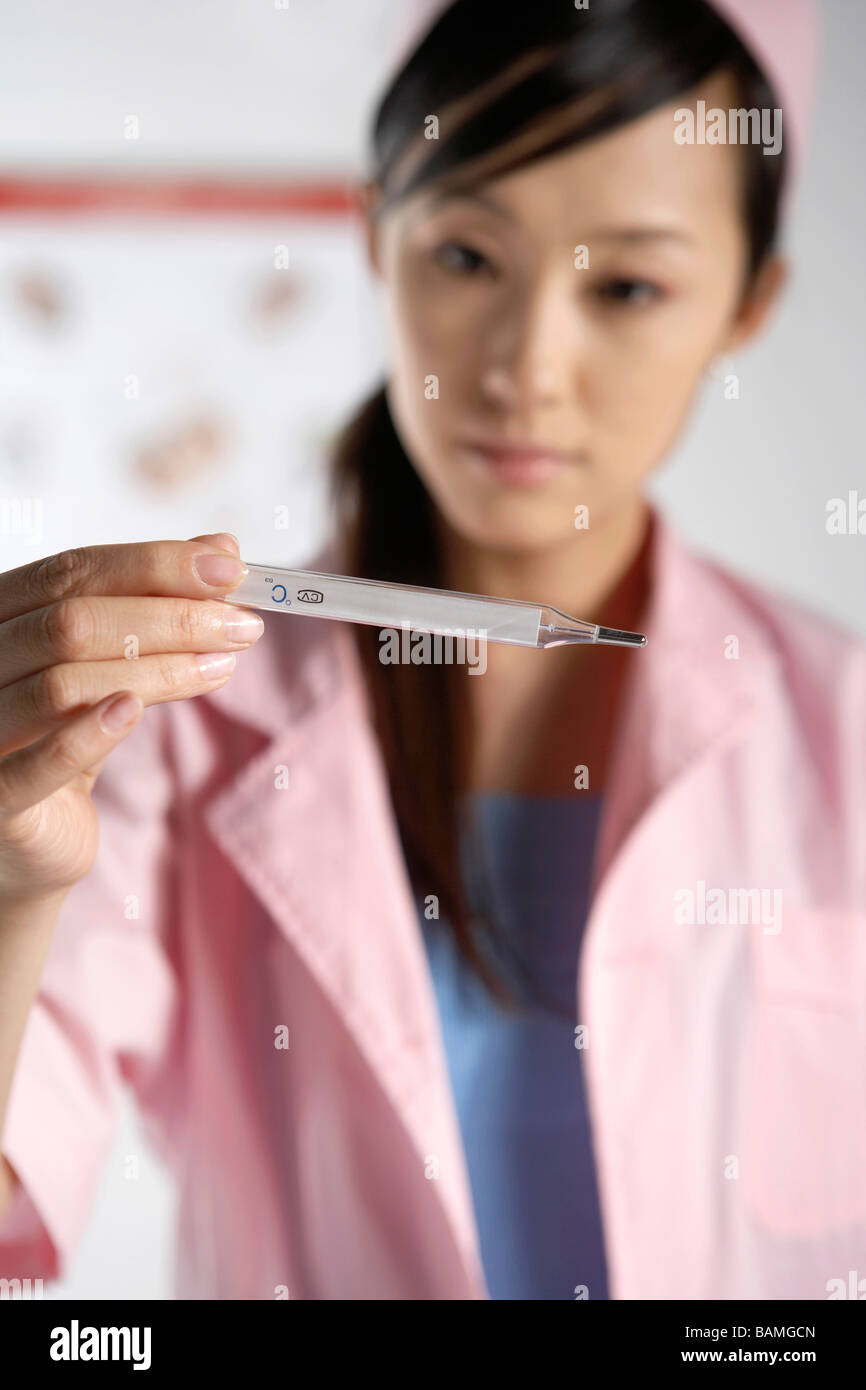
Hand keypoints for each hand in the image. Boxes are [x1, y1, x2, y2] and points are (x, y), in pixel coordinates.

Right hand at [0, 532, 261, 904]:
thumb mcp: (110, 667)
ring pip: (63, 682)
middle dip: (170, 617)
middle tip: (242, 625)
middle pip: (71, 622)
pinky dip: (89, 732)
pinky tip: (138, 710)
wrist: (24, 845)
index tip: (230, 568)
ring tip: (222, 666)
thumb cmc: (61, 742)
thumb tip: (222, 546)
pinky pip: (36, 763)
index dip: (155, 565)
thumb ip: (156, 605)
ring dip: (156, 670)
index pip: (71, 571)